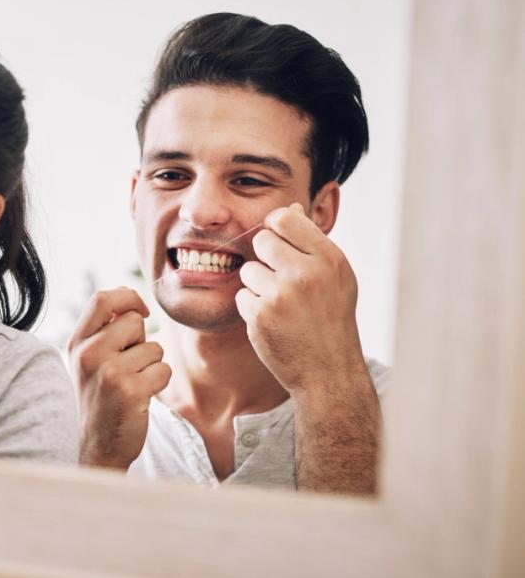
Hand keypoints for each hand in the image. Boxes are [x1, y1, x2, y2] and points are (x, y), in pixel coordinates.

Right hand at [67, 288, 170, 468]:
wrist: (96, 445)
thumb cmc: (99, 398)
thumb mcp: (89, 361)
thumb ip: (104, 330)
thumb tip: (130, 299)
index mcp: (77, 343)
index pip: (102, 298)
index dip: (128, 297)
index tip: (140, 312)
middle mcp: (89, 354)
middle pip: (134, 320)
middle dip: (142, 340)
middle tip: (129, 366)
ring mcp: (109, 372)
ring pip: (154, 347)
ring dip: (151, 365)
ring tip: (132, 384)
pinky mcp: (131, 391)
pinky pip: (163, 369)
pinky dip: (159, 382)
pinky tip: (141, 397)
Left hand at [235, 202, 365, 394]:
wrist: (328, 370)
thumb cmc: (331, 318)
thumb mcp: (336, 276)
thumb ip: (311, 242)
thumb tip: (290, 206)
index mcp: (328, 258)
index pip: (285, 218)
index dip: (275, 227)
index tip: (278, 241)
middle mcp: (305, 273)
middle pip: (261, 240)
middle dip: (265, 256)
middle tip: (280, 277)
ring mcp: (281, 295)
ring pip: (248, 270)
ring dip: (258, 285)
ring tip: (282, 304)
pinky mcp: (260, 315)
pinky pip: (242, 296)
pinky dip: (252, 308)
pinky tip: (274, 321)